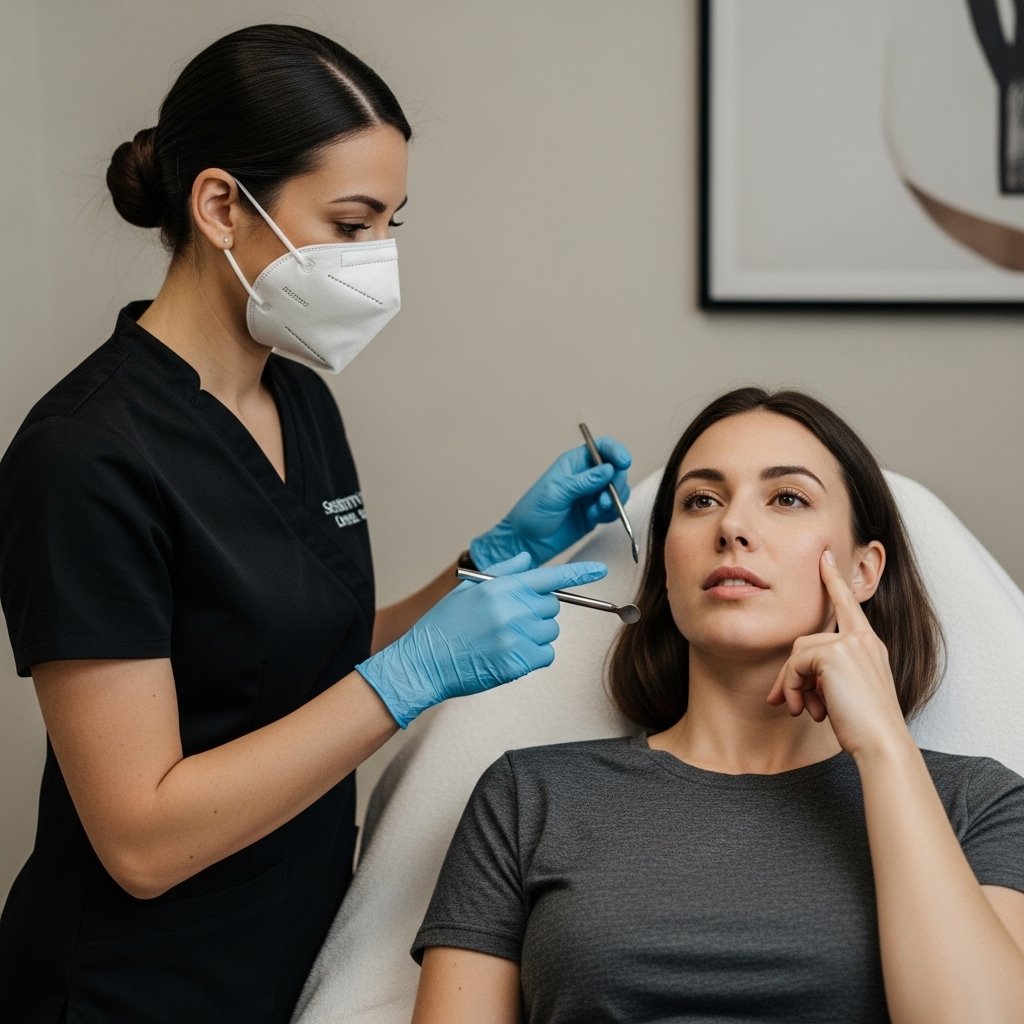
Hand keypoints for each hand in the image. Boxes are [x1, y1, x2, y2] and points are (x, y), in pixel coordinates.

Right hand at [357, 553, 607, 727]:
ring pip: (549, 632)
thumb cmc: (443, 626)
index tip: (600, 571)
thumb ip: (503, 572)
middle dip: (538, 612)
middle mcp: (512, 608)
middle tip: (511, 621)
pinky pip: (545, 656)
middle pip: (552, 606)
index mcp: (501, 586)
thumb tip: (527, 560)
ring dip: (535, 635)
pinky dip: (534, 657)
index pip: (548, 576)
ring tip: (503, 639)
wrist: (424, 661)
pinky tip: (508, 655)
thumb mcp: (469, 589)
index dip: (579, 573)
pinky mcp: (517, 661)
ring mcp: (516, 635)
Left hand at [469, 437, 631, 568]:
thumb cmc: (533, 512)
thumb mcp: (556, 493)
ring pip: (618, 490)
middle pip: (616, 470)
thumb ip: (583, 481)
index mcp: (574, 463)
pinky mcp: (596, 513)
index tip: (624, 462)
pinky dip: (611, 514)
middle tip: (605, 499)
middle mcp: (586, 476)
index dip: (616, 451)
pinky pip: (615, 509)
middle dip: (616, 483)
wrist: (527, 542)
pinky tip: (594, 519)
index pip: (602, 447)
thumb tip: (609, 469)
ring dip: (614, 501)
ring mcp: (592, 495)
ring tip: (596, 511)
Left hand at [766, 550, 909, 758]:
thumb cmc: (865, 727)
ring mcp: (850, 644)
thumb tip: (790, 681)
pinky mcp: (834, 654)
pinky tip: (803, 710)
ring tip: (803, 711)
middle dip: (791, 675)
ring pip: (797, 655)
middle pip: (805, 642)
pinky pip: (795, 665)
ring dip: (792, 686)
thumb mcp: (847, 693)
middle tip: (784, 703)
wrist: (882, 744)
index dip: (835, 580)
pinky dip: (791, 688)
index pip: (849, 605)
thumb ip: (826, 675)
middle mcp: (863, 639)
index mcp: (869, 645)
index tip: (825, 556)